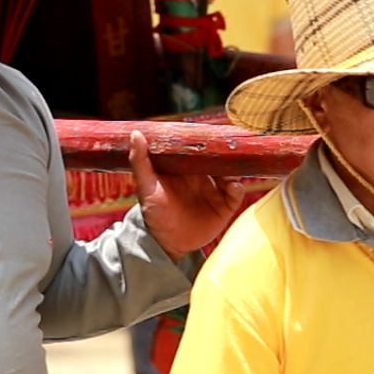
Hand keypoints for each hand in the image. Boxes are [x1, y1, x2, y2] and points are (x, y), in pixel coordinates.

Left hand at [129, 130, 244, 261]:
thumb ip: (140, 161)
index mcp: (186, 167)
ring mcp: (215, 190)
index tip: (210, 132)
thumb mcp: (145, 185)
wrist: (166, 242)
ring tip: (230, 168)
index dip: (207, 139)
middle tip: (227, 147)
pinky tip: (232, 186)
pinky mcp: (224, 206)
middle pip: (219, 158)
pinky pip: (236, 193)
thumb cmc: (153, 212)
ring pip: (231, 173)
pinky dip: (237, 188)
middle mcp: (203, 176)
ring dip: (233, 168)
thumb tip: (136, 134)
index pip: (200, 148)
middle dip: (225, 152)